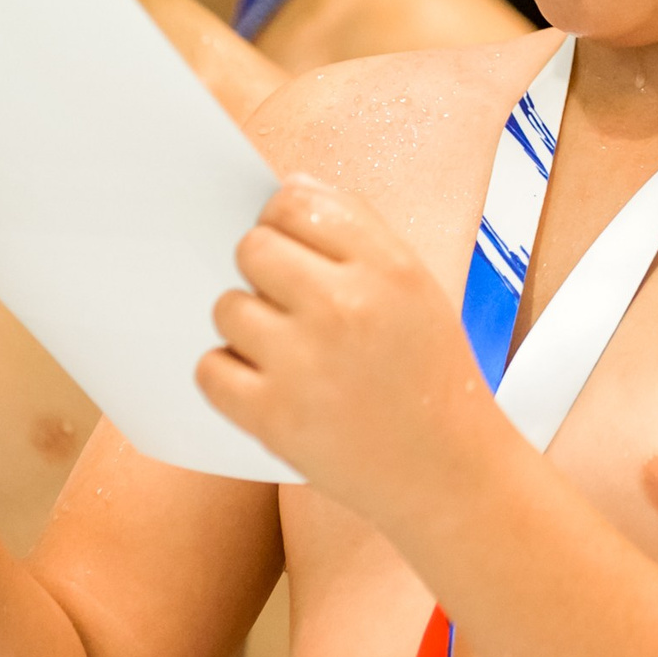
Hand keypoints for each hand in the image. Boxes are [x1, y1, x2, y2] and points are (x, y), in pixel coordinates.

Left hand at [198, 178, 485, 514]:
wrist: (447, 469)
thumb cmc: (428, 374)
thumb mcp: (417, 286)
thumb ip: (358, 230)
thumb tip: (291, 187)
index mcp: (388, 268)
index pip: (295, 202)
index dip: (281, 219)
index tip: (287, 242)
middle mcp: (346, 307)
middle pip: (252, 248)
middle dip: (261, 270)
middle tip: (288, 302)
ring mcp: (305, 363)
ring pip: (227, 306)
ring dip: (246, 325)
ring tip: (286, 350)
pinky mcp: (273, 417)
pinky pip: (210, 367)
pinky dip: (228, 375)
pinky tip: (267, 383)